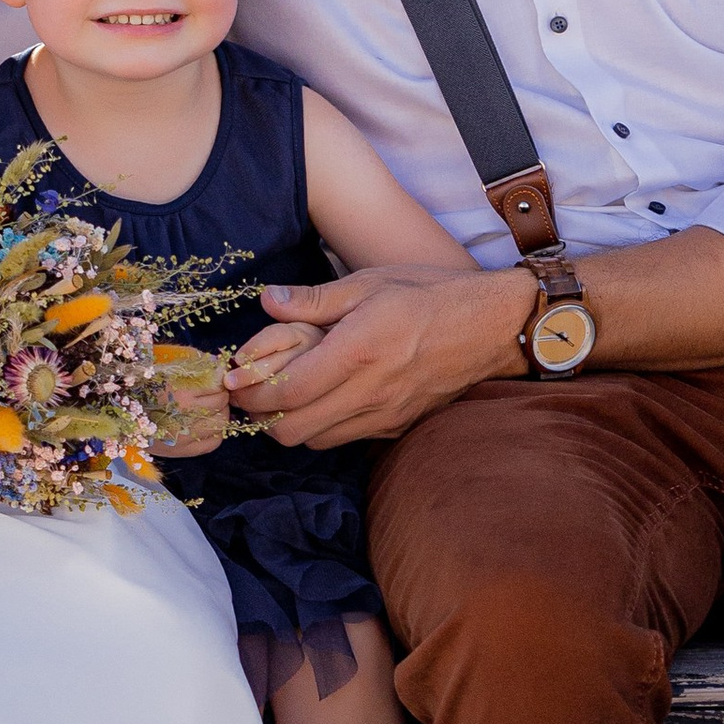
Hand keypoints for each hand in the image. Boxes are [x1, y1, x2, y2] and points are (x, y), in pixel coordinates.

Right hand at [149, 339, 231, 457]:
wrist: (118, 412)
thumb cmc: (142, 384)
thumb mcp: (164, 366)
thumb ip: (193, 362)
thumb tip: (219, 365)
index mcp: (179, 390)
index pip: (217, 383)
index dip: (216, 378)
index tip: (210, 378)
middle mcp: (184, 415)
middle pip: (222, 402)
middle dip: (219, 394)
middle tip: (208, 392)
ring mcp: (185, 436)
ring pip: (222, 422)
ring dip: (218, 412)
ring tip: (206, 408)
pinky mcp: (183, 451)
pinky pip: (214, 442)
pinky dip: (214, 432)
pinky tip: (203, 424)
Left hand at [226, 268, 533, 447]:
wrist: (490, 326)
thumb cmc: (430, 294)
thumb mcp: (369, 283)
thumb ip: (314, 300)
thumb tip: (267, 301)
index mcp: (357, 350)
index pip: (286, 391)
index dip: (250, 392)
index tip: (233, 381)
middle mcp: (369, 390)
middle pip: (293, 430)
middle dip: (263, 416)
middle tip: (252, 392)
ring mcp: (385, 413)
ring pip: (316, 440)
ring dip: (291, 424)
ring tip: (284, 396)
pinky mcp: (397, 424)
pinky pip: (345, 438)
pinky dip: (323, 427)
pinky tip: (321, 400)